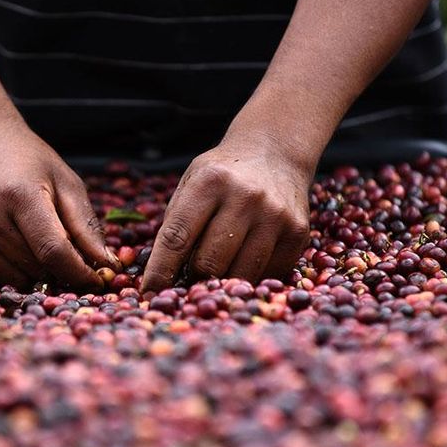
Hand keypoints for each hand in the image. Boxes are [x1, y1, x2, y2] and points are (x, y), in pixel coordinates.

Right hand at [0, 119, 118, 288]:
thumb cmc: (25, 159)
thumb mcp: (64, 181)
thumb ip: (86, 225)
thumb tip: (107, 265)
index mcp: (19, 195)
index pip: (53, 251)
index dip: (79, 273)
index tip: (97, 281)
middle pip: (35, 267)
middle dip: (59, 269)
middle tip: (67, 254)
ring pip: (13, 277)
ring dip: (34, 271)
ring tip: (36, 241)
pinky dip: (8, 267)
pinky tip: (9, 238)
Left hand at [141, 133, 314, 290]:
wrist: (274, 153)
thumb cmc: (222, 175)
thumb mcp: (191, 183)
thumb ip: (176, 224)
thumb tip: (160, 278)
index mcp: (210, 182)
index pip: (177, 237)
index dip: (161, 271)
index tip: (149, 293)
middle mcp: (245, 197)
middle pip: (209, 263)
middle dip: (194, 278)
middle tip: (189, 279)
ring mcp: (275, 215)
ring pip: (240, 275)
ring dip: (222, 283)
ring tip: (215, 275)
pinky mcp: (297, 233)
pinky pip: (267, 275)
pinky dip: (250, 278)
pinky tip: (243, 264)